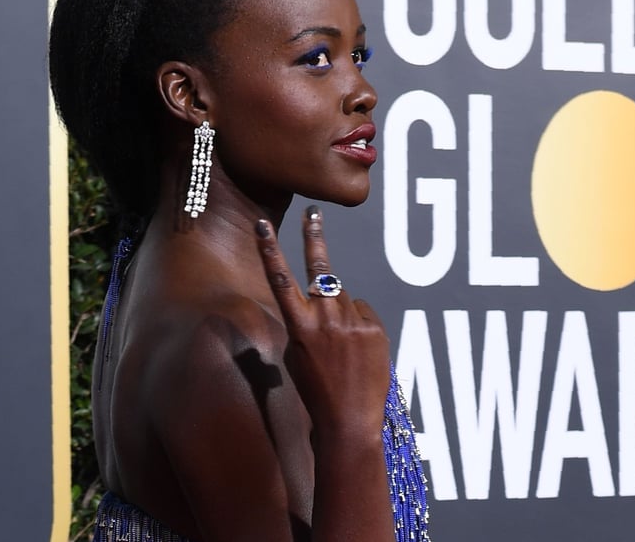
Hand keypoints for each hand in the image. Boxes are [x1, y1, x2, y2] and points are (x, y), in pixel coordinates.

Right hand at [255, 206, 389, 439]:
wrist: (347, 420)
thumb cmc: (316, 389)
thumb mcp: (298, 355)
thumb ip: (308, 322)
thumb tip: (326, 300)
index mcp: (298, 325)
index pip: (280, 279)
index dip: (269, 249)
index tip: (261, 225)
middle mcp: (324, 317)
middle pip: (321, 270)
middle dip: (314, 239)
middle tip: (312, 214)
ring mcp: (351, 321)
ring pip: (344, 297)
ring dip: (341, 312)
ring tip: (341, 346)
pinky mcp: (373, 327)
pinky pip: (363, 311)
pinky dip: (359, 324)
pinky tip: (357, 350)